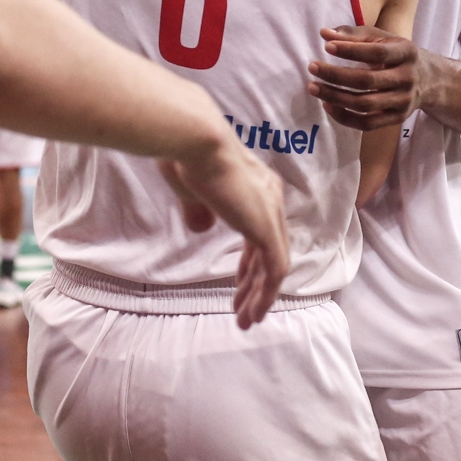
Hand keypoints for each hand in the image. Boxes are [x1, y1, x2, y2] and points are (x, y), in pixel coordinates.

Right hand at [159, 136, 290, 329]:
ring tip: (247, 321)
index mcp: (254, 184)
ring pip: (275, 266)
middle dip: (255, 283)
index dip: (250, 261)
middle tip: (244, 309)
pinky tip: (253, 313)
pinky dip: (265, 295)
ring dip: (260, 296)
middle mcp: (269, 197)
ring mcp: (270, 212)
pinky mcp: (266, 227)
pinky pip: (274, 271)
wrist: (195, 139)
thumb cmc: (186, 152)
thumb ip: (199, 210)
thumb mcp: (190, 188)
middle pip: (269, 250)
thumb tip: (201, 229)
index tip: (240, 283)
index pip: (260, 230)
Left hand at [307, 26, 420, 130]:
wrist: (430, 79)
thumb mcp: (383, 39)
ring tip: (314, 87)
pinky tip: (328, 105)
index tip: (327, 46)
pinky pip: (367, 124)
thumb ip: (354, 35)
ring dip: (335, 97)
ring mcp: (403, 101)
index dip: (350, 50)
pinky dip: (344, 117)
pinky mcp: (397, 119)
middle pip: (367, 81)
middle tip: (312, 68)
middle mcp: (407, 78)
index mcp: (406, 53)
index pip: (376, 53)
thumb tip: (324, 33)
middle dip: (336, 75)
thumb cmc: (398, 54)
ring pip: (364, 104)